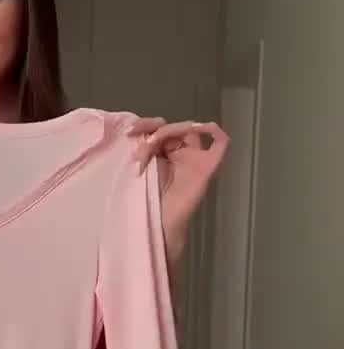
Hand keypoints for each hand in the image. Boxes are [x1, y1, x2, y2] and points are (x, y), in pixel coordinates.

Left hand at [127, 116, 229, 246]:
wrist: (156, 222)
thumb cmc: (146, 199)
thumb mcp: (139, 165)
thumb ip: (142, 146)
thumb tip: (137, 130)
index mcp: (166, 153)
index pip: (160, 128)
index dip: (145, 125)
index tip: (128, 132)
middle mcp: (182, 153)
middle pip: (174, 128)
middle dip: (153, 132)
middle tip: (137, 146)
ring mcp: (196, 159)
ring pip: (190, 131)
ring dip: (166, 134)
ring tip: (147, 153)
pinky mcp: (208, 167)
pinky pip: (220, 143)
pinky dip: (212, 130)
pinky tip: (201, 127)